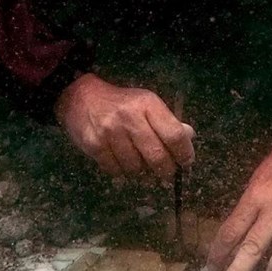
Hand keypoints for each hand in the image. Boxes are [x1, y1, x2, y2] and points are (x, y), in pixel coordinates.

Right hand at [55, 73, 193, 181]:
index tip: (186, 162)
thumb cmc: (121, 103)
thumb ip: (168, 121)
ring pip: (136, 168)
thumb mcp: (147, 104)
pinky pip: (115, 171)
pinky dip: (122, 172)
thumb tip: (189, 137)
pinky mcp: (94, 145)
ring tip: (140, 163)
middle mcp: (130, 118)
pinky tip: (121, 162)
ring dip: (141, 172)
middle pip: (157, 156)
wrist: (82, 97)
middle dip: (165, 170)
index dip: (184, 153)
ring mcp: (110, 132)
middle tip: (166, 173)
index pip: (174, 135)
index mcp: (147, 105)